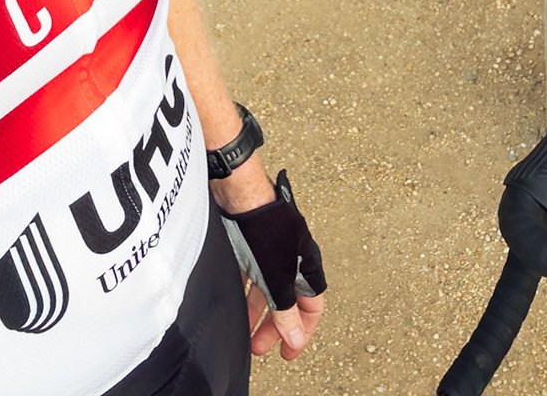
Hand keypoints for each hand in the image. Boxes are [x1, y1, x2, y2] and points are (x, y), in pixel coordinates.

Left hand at [218, 166, 327, 361]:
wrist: (239, 194)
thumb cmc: (266, 227)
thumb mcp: (277, 278)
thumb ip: (285, 310)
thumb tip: (295, 338)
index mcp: (306, 265)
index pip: (313, 306)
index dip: (303, 331)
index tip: (289, 351)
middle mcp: (291, 259)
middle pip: (288, 301)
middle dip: (276, 328)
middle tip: (261, 347)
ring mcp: (269, 251)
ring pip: (267, 290)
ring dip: (257, 314)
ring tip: (244, 333)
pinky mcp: (249, 245)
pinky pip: (251, 277)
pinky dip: (245, 294)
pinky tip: (234, 305)